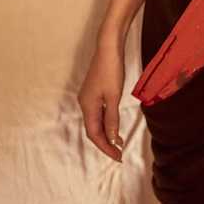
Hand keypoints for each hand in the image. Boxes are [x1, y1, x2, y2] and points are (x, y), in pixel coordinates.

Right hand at [77, 41, 125, 162]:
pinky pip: (98, 112)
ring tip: (118, 143)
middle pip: (93, 130)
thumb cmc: (111, 69)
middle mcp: (84, 103)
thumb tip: (111, 138)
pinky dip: (106, 121)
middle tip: (119, 153)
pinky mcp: (94, 91)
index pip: (94, 134)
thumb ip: (112, 118)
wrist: (108, 47)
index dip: (105, 147)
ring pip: (95, 121)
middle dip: (105, 143)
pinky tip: (114, 124)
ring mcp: (88, 97)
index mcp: (87, 106)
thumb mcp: (113, 96)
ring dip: (106, 133)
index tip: (117, 157)